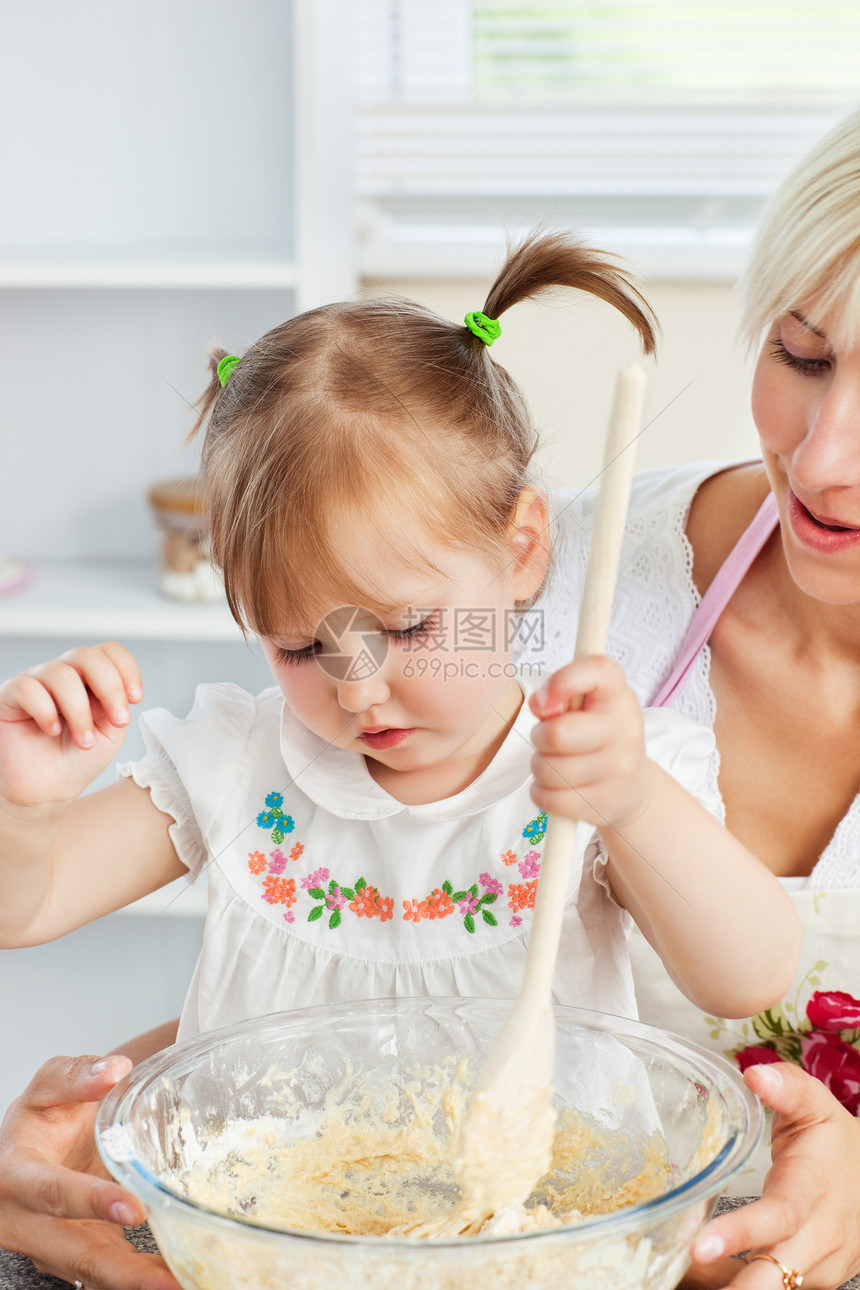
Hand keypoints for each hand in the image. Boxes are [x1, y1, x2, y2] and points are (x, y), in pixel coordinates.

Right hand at [0, 642, 141, 808]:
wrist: (47, 791)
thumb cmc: (77, 760)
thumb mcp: (110, 732)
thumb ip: (116, 705)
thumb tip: (118, 688)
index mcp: (90, 679)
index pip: (108, 652)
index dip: (126, 669)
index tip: (136, 698)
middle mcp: (63, 675)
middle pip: (88, 656)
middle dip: (110, 688)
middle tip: (118, 720)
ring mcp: (36, 682)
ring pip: (61, 674)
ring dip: (80, 711)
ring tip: (85, 740)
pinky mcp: (10, 696)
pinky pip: (28, 688)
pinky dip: (46, 711)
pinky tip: (52, 731)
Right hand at [0, 1052, 179, 1288]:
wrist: (28, 1152)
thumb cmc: (39, 1122)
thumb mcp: (46, 1089)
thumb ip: (75, 1076)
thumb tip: (114, 1071)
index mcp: (17, 1177)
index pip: (53, 1193)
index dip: (91, 1202)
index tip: (134, 1209)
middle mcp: (27, 1224)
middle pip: (74, 1253)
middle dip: (123, 1270)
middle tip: (167, 1277)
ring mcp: (50, 1249)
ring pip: (93, 1273)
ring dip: (137, 1283)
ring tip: (182, 1283)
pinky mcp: (73, 1259)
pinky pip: (105, 1275)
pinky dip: (141, 1281)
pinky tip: (176, 1279)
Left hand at [529, 656, 651, 828]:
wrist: (631, 787)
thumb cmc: (596, 736)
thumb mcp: (584, 705)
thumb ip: (558, 693)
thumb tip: (540, 703)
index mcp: (618, 696)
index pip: (599, 670)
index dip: (564, 680)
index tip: (545, 698)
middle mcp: (625, 730)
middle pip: (558, 734)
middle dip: (539, 736)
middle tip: (547, 739)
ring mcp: (619, 770)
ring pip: (548, 770)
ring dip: (540, 767)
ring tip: (555, 763)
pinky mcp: (605, 804)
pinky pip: (550, 799)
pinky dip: (542, 793)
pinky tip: (556, 787)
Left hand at [684, 1062, 859, 1288]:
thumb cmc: (837, 1144)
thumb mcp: (817, 1107)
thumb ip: (788, 1088)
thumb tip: (756, 1074)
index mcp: (813, 1191)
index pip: (778, 1217)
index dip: (740, 1233)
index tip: (700, 1246)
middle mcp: (818, 1239)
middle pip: (772, 1275)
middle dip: (732, 1288)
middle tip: (681, 1278)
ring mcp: (817, 1268)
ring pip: (770, 1288)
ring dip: (728, 1289)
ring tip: (678, 1282)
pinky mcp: (812, 1282)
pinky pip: (772, 1289)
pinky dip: (735, 1287)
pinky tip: (702, 1284)